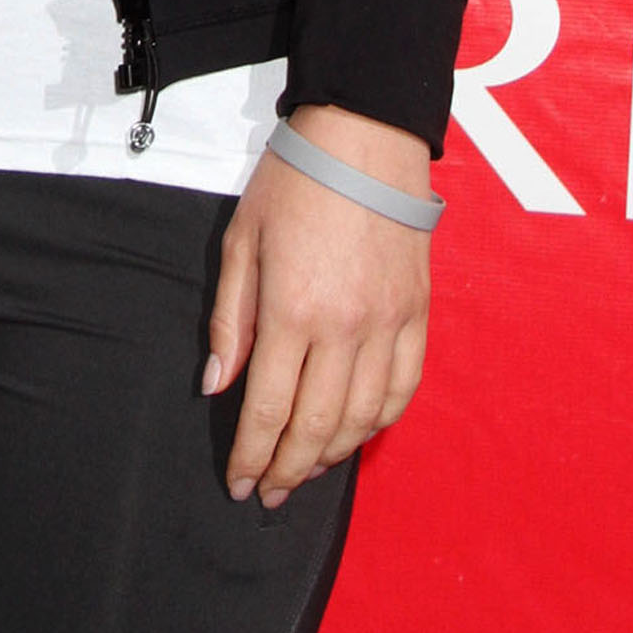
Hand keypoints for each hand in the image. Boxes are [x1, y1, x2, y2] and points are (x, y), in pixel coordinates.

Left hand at [206, 107, 431, 507]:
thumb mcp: (241, 242)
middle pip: (315, 426)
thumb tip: (215, 385)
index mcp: (292, 310)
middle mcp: (344, 328)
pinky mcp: (417, 315)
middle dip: (288, 469)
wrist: (364, 139)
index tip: (239, 485)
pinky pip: (403, 389)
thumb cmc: (292, 183)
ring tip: (306, 469)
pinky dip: (380, 423)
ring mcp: (387, 324)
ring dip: (332, 455)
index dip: (251, 457)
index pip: (267, 408)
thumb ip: (231, 321)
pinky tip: (356, 434)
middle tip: (270, 493)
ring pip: (363, 418)